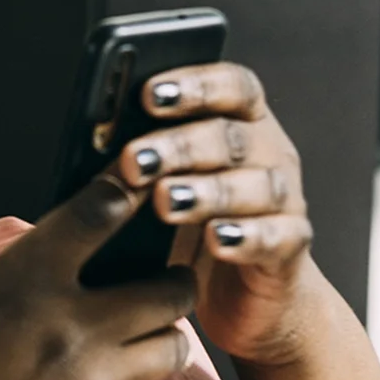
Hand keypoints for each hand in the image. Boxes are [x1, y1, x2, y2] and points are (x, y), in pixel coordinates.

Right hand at [0, 178, 199, 379]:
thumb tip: (6, 285)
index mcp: (21, 286)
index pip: (98, 214)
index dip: (121, 194)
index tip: (131, 191)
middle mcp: (70, 331)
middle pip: (170, 289)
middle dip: (170, 280)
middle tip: (157, 284)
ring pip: (171, 350)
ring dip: (157, 342)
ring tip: (130, 345)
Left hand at [112, 62, 330, 365]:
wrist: (243, 294)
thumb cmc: (190, 230)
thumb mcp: (160, 188)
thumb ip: (140, 161)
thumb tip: (89, 142)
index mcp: (240, 123)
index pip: (231, 86)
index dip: (194, 84)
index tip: (148, 94)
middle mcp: (269, 153)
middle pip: (231, 137)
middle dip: (179, 146)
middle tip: (135, 160)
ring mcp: (285, 199)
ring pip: (257, 185)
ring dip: (207, 191)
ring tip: (165, 200)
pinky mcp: (290, 247)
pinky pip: (276, 237)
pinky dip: (246, 237)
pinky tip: (216, 240)